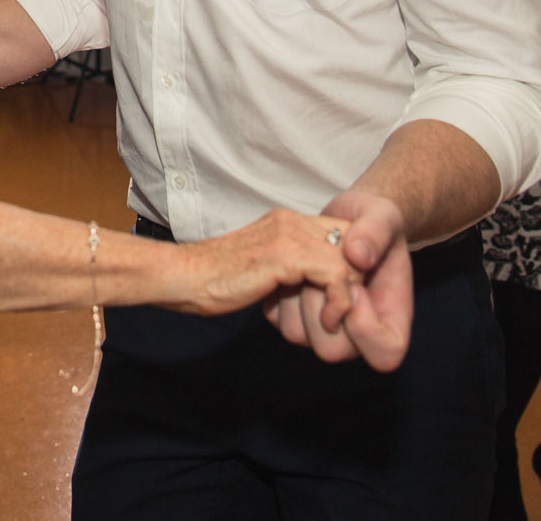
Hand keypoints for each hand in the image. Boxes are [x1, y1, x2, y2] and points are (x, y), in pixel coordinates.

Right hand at [169, 209, 359, 320]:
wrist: (184, 277)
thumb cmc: (215, 280)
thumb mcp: (261, 268)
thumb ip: (286, 267)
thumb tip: (310, 288)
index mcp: (286, 222)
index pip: (342, 233)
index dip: (351, 265)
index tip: (342, 297)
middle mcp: (291, 220)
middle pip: (353, 243)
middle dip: (356, 280)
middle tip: (345, 309)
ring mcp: (288, 234)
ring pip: (349, 258)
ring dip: (351, 294)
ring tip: (337, 318)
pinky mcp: (284, 254)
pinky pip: (334, 274)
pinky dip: (339, 301)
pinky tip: (328, 319)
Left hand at [263, 190, 411, 371]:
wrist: (346, 221)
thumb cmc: (371, 224)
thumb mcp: (383, 216)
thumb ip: (377, 231)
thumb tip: (357, 255)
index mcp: (390, 320)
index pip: (385, 354)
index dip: (365, 327)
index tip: (356, 287)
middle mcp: (355, 334)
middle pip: (332, 350)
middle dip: (321, 304)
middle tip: (324, 268)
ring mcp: (322, 329)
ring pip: (297, 335)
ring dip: (297, 293)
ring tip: (309, 263)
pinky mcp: (294, 317)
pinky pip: (276, 318)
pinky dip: (279, 290)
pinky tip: (292, 266)